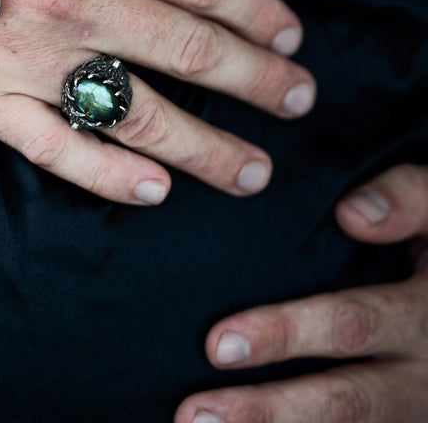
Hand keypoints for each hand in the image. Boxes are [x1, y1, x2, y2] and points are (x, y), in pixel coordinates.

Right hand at [0, 0, 315, 203]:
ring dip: (205, 147)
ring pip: (137, 114)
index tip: (290, 39)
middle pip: (193, 54)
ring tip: (249, 169)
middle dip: (257, 85)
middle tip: (295, 104)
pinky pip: (54, 149)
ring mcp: (24, 58)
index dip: (261, 16)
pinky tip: (152, 189)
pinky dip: (107, 174)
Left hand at [176, 163, 427, 422]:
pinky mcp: (395, 414)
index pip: (349, 326)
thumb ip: (406, 200)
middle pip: (342, 401)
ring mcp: (410, 404)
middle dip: (267, 408)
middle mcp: (420, 373)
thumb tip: (353, 215)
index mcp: (424, 314)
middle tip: (196, 412)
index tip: (217, 343)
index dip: (284, 335)